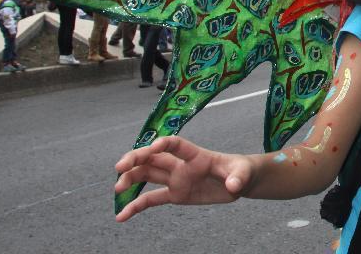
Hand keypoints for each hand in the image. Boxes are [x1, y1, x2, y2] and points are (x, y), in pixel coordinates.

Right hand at [114, 136, 252, 221]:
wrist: (239, 181)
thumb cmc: (240, 171)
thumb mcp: (243, 173)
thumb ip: (237, 178)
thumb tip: (233, 187)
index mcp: (196, 155)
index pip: (175, 145)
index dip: (163, 144)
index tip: (151, 148)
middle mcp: (181, 165)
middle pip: (153, 158)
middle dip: (135, 159)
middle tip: (119, 167)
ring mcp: (176, 179)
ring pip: (147, 175)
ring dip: (130, 179)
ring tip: (117, 189)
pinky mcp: (175, 194)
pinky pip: (151, 199)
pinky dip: (136, 206)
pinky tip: (121, 216)